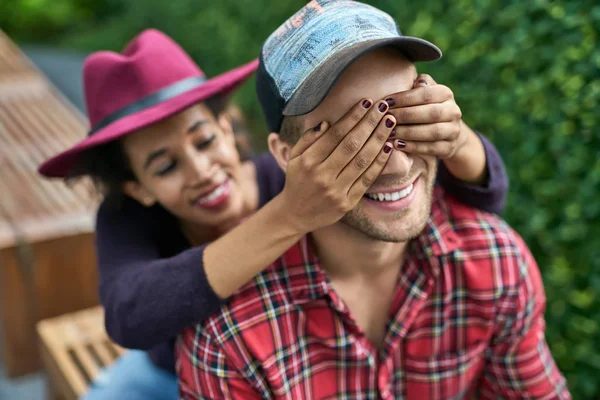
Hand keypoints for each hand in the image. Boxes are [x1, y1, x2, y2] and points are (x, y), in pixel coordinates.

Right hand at [280, 98, 395, 233]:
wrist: (295, 214)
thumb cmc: (297, 179)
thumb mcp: (295, 157)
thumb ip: (309, 138)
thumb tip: (328, 122)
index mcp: (308, 161)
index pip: (335, 134)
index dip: (352, 117)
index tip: (366, 102)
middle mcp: (322, 176)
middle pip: (351, 145)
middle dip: (369, 123)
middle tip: (383, 107)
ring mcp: (335, 191)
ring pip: (362, 161)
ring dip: (379, 139)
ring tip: (390, 122)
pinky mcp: (347, 203)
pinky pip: (367, 179)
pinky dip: (379, 162)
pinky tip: (388, 147)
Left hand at [384, 74, 468, 158]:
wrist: (443, 132)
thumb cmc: (424, 107)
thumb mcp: (422, 93)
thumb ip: (419, 85)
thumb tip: (418, 82)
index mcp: (446, 94)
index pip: (426, 94)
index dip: (405, 98)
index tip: (386, 102)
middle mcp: (454, 111)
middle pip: (431, 113)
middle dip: (406, 115)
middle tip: (386, 118)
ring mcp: (453, 131)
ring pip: (433, 132)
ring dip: (409, 133)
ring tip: (390, 133)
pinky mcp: (449, 148)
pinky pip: (432, 148)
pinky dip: (414, 147)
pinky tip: (398, 145)